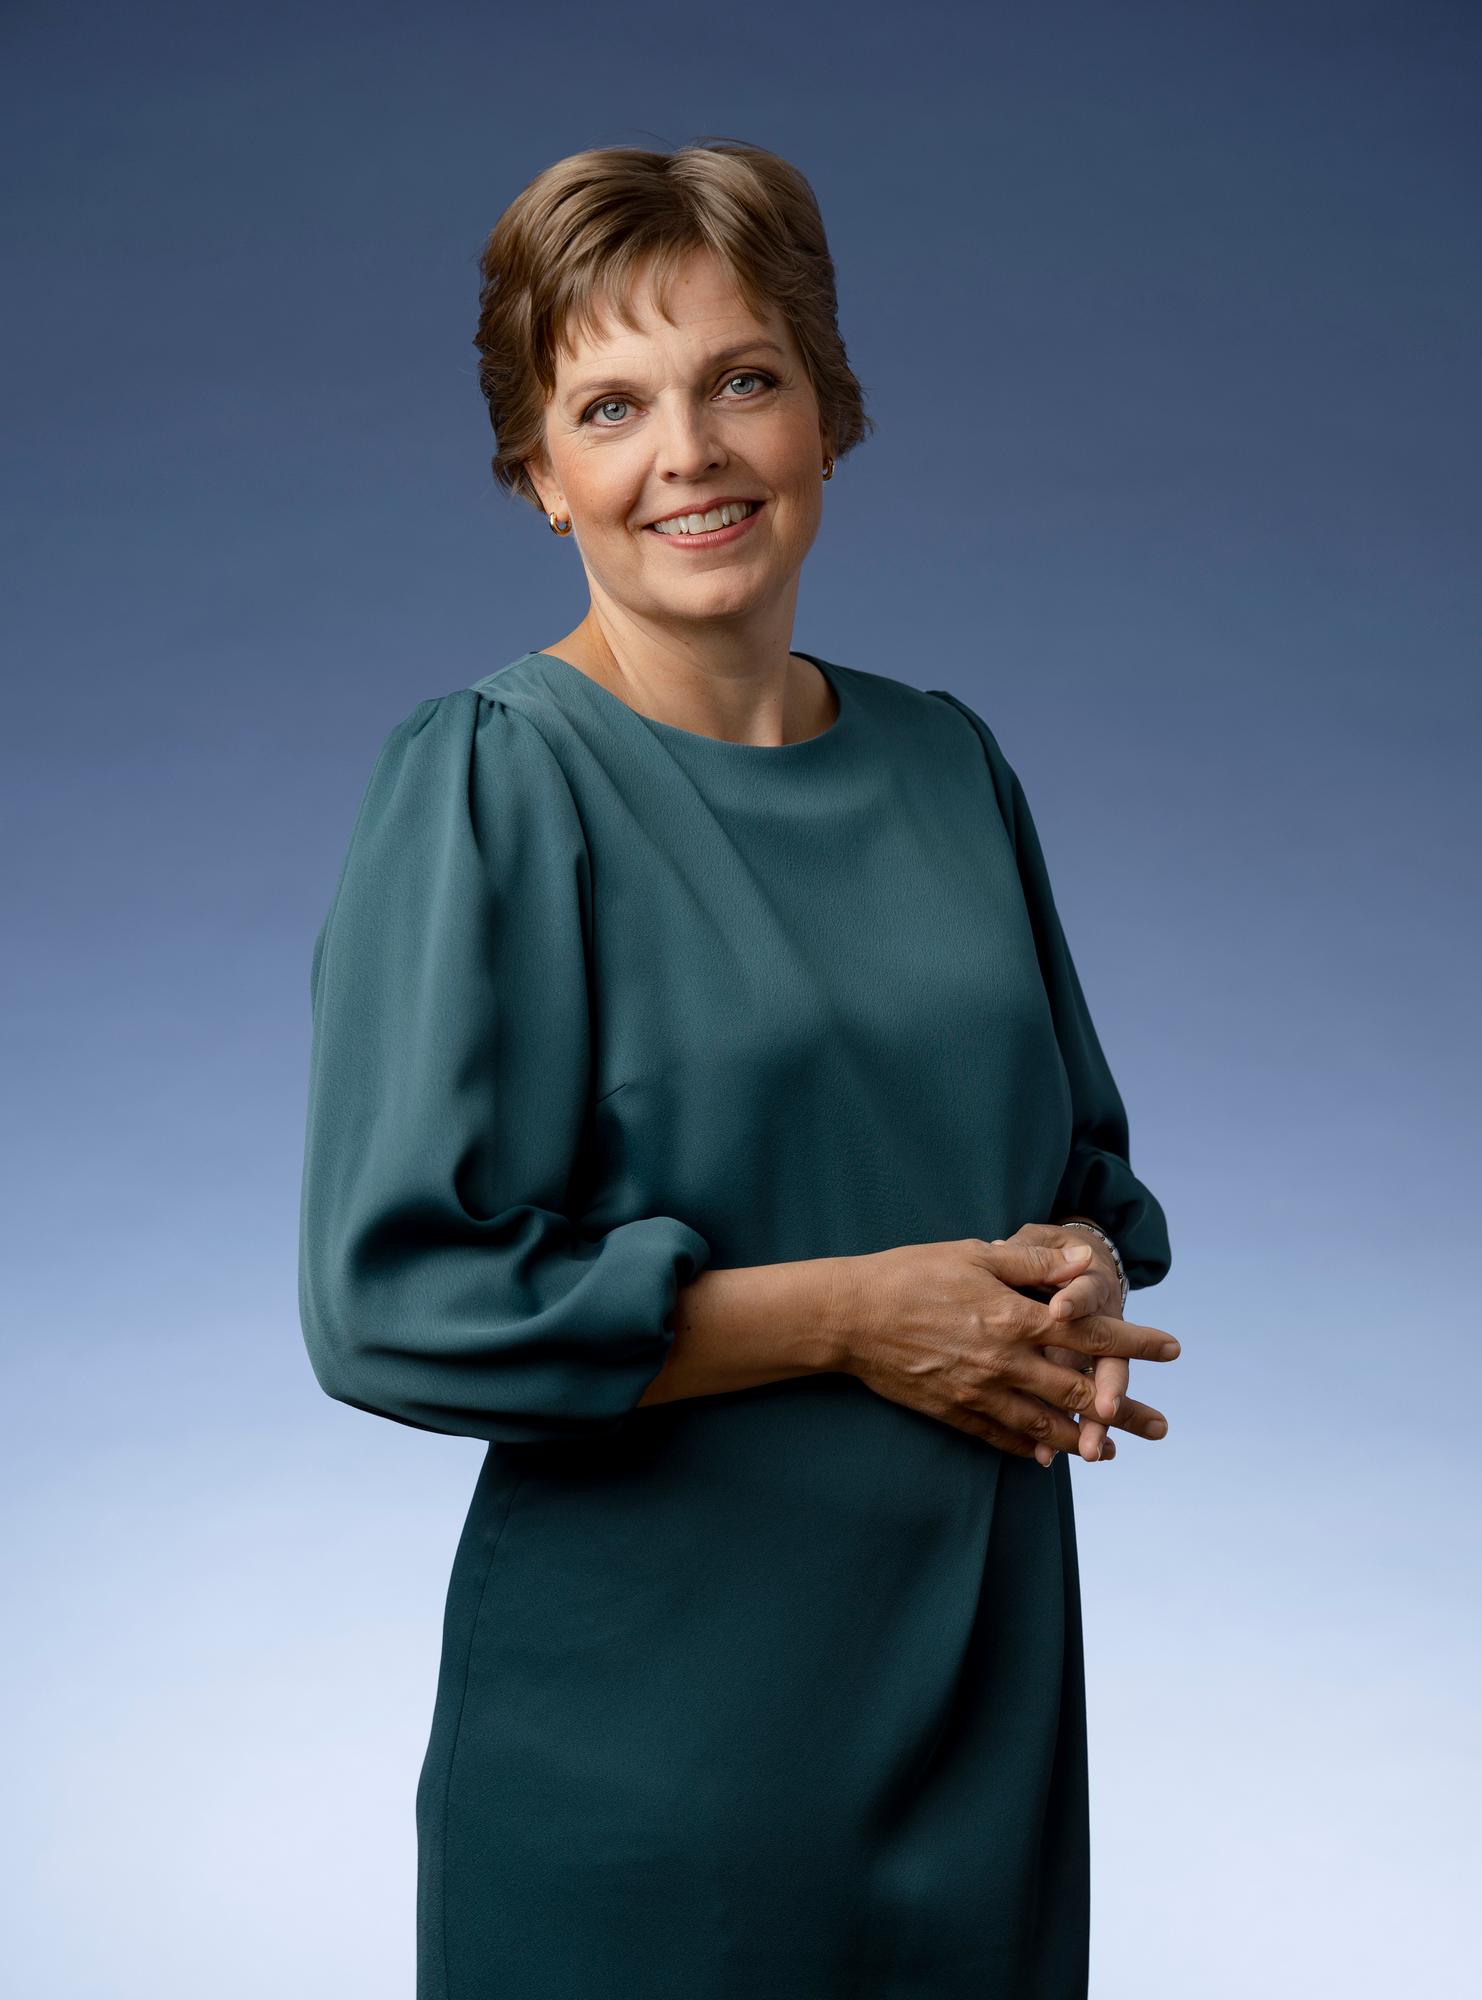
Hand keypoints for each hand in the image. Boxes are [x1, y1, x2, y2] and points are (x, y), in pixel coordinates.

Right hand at [838, 1236, 1179, 1463]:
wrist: (849, 1316)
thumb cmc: (910, 1273)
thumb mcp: (974, 1253)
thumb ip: (1033, 1262)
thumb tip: (1083, 1262)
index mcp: (1013, 1318)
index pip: (1089, 1335)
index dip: (1134, 1343)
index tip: (1171, 1350)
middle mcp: (1004, 1361)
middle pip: (1079, 1391)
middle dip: (1125, 1409)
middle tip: (1161, 1426)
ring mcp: (979, 1392)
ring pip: (1045, 1424)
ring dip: (1084, 1439)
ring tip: (1114, 1452)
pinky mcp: (953, 1410)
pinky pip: (1001, 1435)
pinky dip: (1029, 1446)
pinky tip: (1048, 1455)